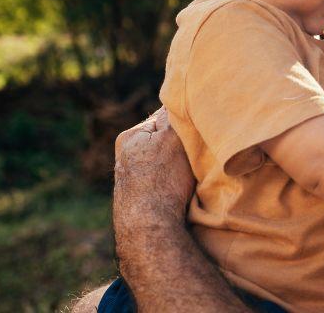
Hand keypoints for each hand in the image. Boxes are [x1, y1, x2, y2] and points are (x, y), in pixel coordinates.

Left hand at [113, 108, 194, 235]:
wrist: (150, 227)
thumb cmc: (162, 180)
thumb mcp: (172, 137)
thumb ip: (174, 115)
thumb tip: (176, 96)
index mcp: (129, 137)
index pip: (163, 118)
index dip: (184, 122)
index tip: (199, 128)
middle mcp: (124, 157)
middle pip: (162, 142)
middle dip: (179, 145)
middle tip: (197, 153)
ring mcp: (130, 181)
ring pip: (163, 163)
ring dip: (177, 166)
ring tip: (189, 174)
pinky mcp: (139, 202)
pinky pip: (161, 183)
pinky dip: (173, 185)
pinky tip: (182, 192)